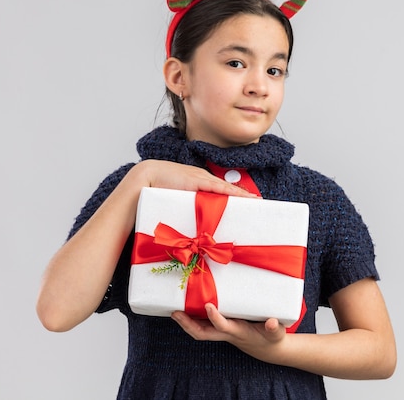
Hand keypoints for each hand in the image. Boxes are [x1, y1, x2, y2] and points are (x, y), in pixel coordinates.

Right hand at [134, 160, 258, 197]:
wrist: (145, 178)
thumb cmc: (157, 190)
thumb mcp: (176, 199)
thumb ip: (188, 208)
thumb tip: (196, 226)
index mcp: (198, 182)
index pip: (221, 189)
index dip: (235, 195)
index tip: (248, 202)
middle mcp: (202, 178)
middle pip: (227, 188)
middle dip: (242, 196)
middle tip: (258, 203)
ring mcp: (200, 178)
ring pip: (225, 188)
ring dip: (240, 195)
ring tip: (255, 201)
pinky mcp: (196, 180)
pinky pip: (217, 187)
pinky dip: (230, 192)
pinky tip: (241, 196)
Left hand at [171, 303, 286, 362]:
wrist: (268, 349)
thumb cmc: (271, 338)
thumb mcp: (276, 334)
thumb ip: (274, 328)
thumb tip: (271, 322)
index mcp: (239, 332)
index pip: (223, 326)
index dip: (215, 318)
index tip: (208, 305)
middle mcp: (227, 333)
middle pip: (203, 334)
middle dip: (188, 325)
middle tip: (176, 313)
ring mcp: (222, 332)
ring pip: (200, 332)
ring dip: (186, 323)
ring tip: (174, 312)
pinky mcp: (221, 329)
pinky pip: (203, 326)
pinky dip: (192, 320)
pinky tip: (184, 311)